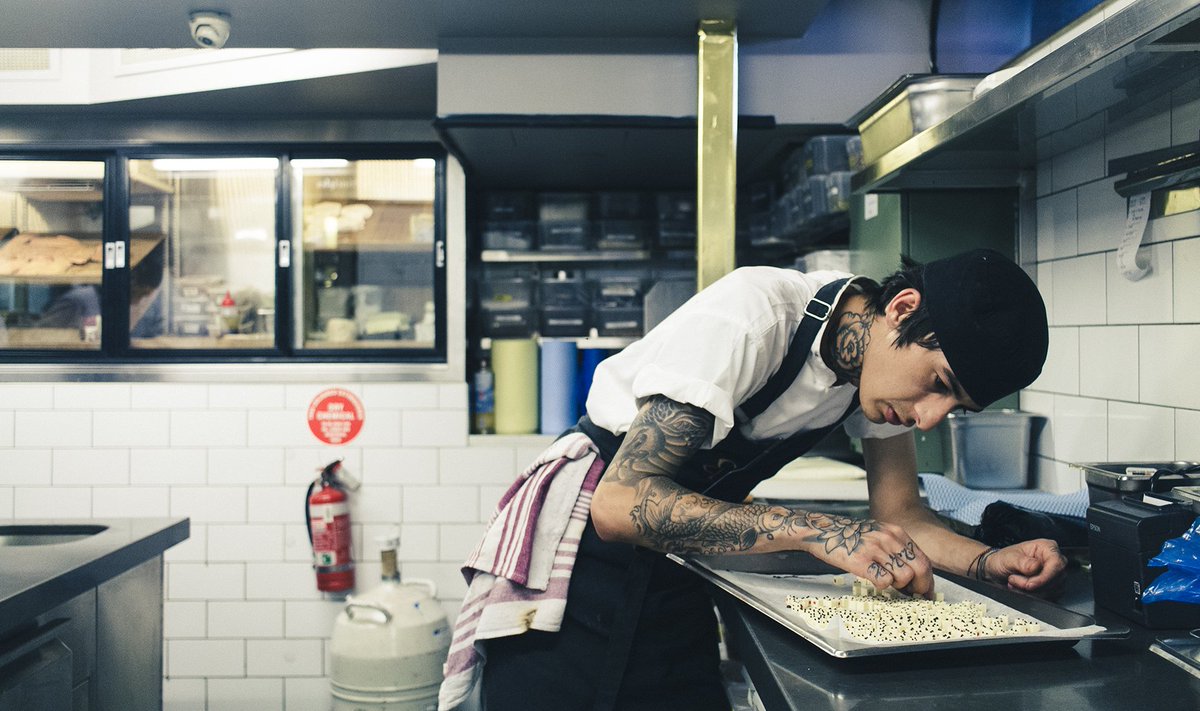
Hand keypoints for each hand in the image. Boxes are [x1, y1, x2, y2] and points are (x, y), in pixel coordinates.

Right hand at [802, 513, 934, 597]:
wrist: (823, 531)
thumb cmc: (850, 536)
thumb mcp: (878, 533)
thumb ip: (895, 547)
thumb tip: (912, 571)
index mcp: (896, 532)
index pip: (923, 559)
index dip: (927, 579)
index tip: (926, 591)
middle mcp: (889, 539)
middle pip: (920, 568)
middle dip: (921, 586)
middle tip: (915, 595)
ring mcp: (876, 550)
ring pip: (904, 576)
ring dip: (899, 586)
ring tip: (888, 582)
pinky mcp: (862, 562)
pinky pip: (884, 581)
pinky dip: (882, 585)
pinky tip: (873, 580)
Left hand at [983, 538, 1067, 595]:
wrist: (997, 570)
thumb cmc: (1003, 560)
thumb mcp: (1008, 558)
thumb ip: (1022, 562)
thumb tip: (1036, 567)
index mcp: (1047, 548)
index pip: (1057, 565)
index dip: (1044, 577)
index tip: (1029, 585)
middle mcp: (1053, 560)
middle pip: (1055, 579)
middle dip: (1033, 585)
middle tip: (1014, 580)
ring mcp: (1054, 575)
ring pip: (1052, 590)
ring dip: (1031, 591)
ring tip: (1015, 582)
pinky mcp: (1052, 587)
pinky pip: (1049, 597)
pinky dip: (1033, 596)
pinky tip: (1020, 589)